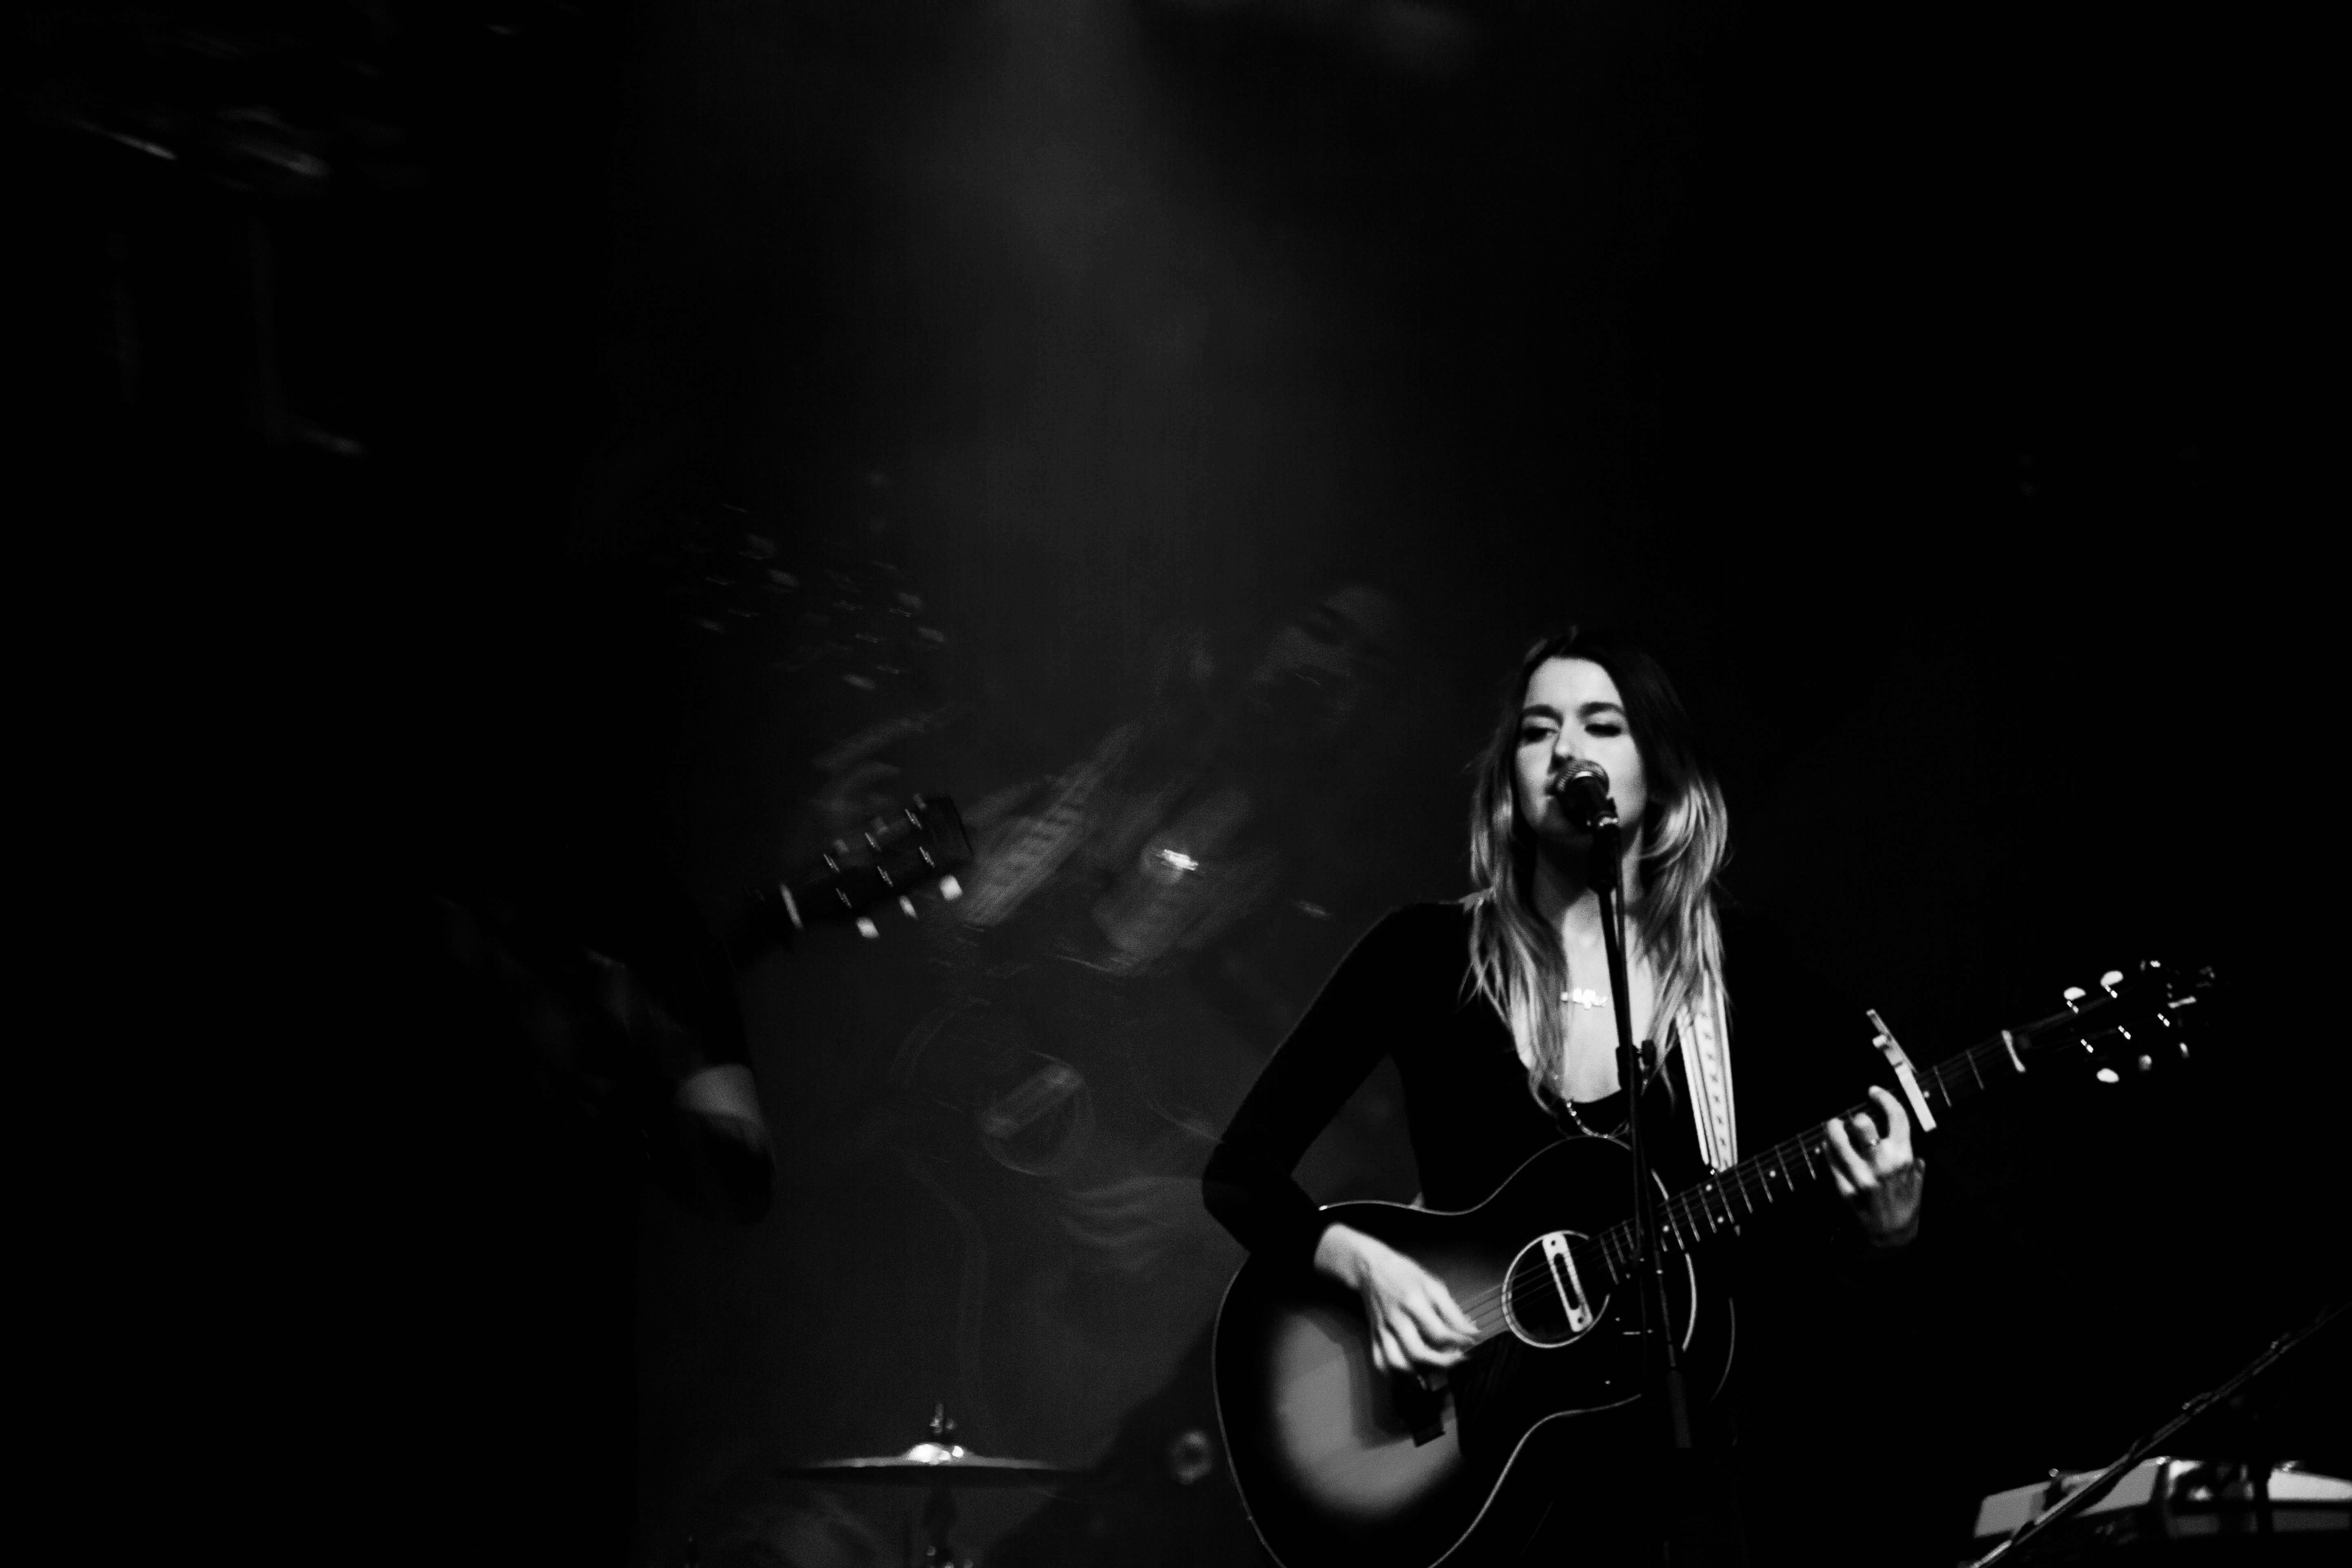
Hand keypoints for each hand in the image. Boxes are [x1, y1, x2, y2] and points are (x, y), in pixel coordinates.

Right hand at [1314, 1222, 1478, 1374]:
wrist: (1371, 1269)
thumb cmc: (1406, 1276)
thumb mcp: (1433, 1285)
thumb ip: (1453, 1312)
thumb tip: (1472, 1333)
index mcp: (1413, 1302)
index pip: (1439, 1333)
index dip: (1459, 1344)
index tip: (1472, 1345)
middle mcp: (1396, 1319)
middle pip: (1418, 1353)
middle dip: (1443, 1364)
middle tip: (1459, 1362)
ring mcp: (1382, 1331)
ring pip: (1397, 1364)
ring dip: (1418, 1378)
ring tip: (1436, 1377)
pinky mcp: (1374, 1338)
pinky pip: (1381, 1364)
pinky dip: (1396, 1378)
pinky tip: (1412, 1381)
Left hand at [1824, 1085, 1924, 1245]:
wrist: (1892, 1233)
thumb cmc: (1906, 1203)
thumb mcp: (1918, 1176)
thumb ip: (1910, 1152)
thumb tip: (1899, 1130)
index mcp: (1903, 1157)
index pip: (1896, 1116)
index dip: (1884, 1098)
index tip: (1874, 1092)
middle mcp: (1883, 1164)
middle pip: (1862, 1123)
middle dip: (1857, 1117)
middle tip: (1854, 1119)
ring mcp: (1862, 1177)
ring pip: (1839, 1140)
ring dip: (1834, 1129)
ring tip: (1832, 1125)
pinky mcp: (1845, 1188)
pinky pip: (1830, 1161)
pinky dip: (1827, 1151)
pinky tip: (1827, 1147)